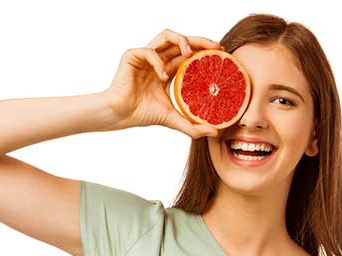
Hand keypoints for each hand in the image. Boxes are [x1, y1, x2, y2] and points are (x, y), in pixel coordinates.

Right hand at [103, 28, 223, 138]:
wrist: (121, 115)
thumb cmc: (143, 114)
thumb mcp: (173, 119)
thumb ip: (192, 126)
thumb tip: (215, 133)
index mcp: (167, 70)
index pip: (188, 54)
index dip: (204, 50)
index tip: (221, 54)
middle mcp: (158, 60)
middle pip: (182, 41)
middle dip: (200, 40)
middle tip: (216, 47)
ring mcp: (146, 56)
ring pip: (166, 36)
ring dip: (181, 40)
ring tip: (190, 53)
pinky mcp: (133, 55)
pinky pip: (150, 52)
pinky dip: (158, 62)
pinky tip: (163, 77)